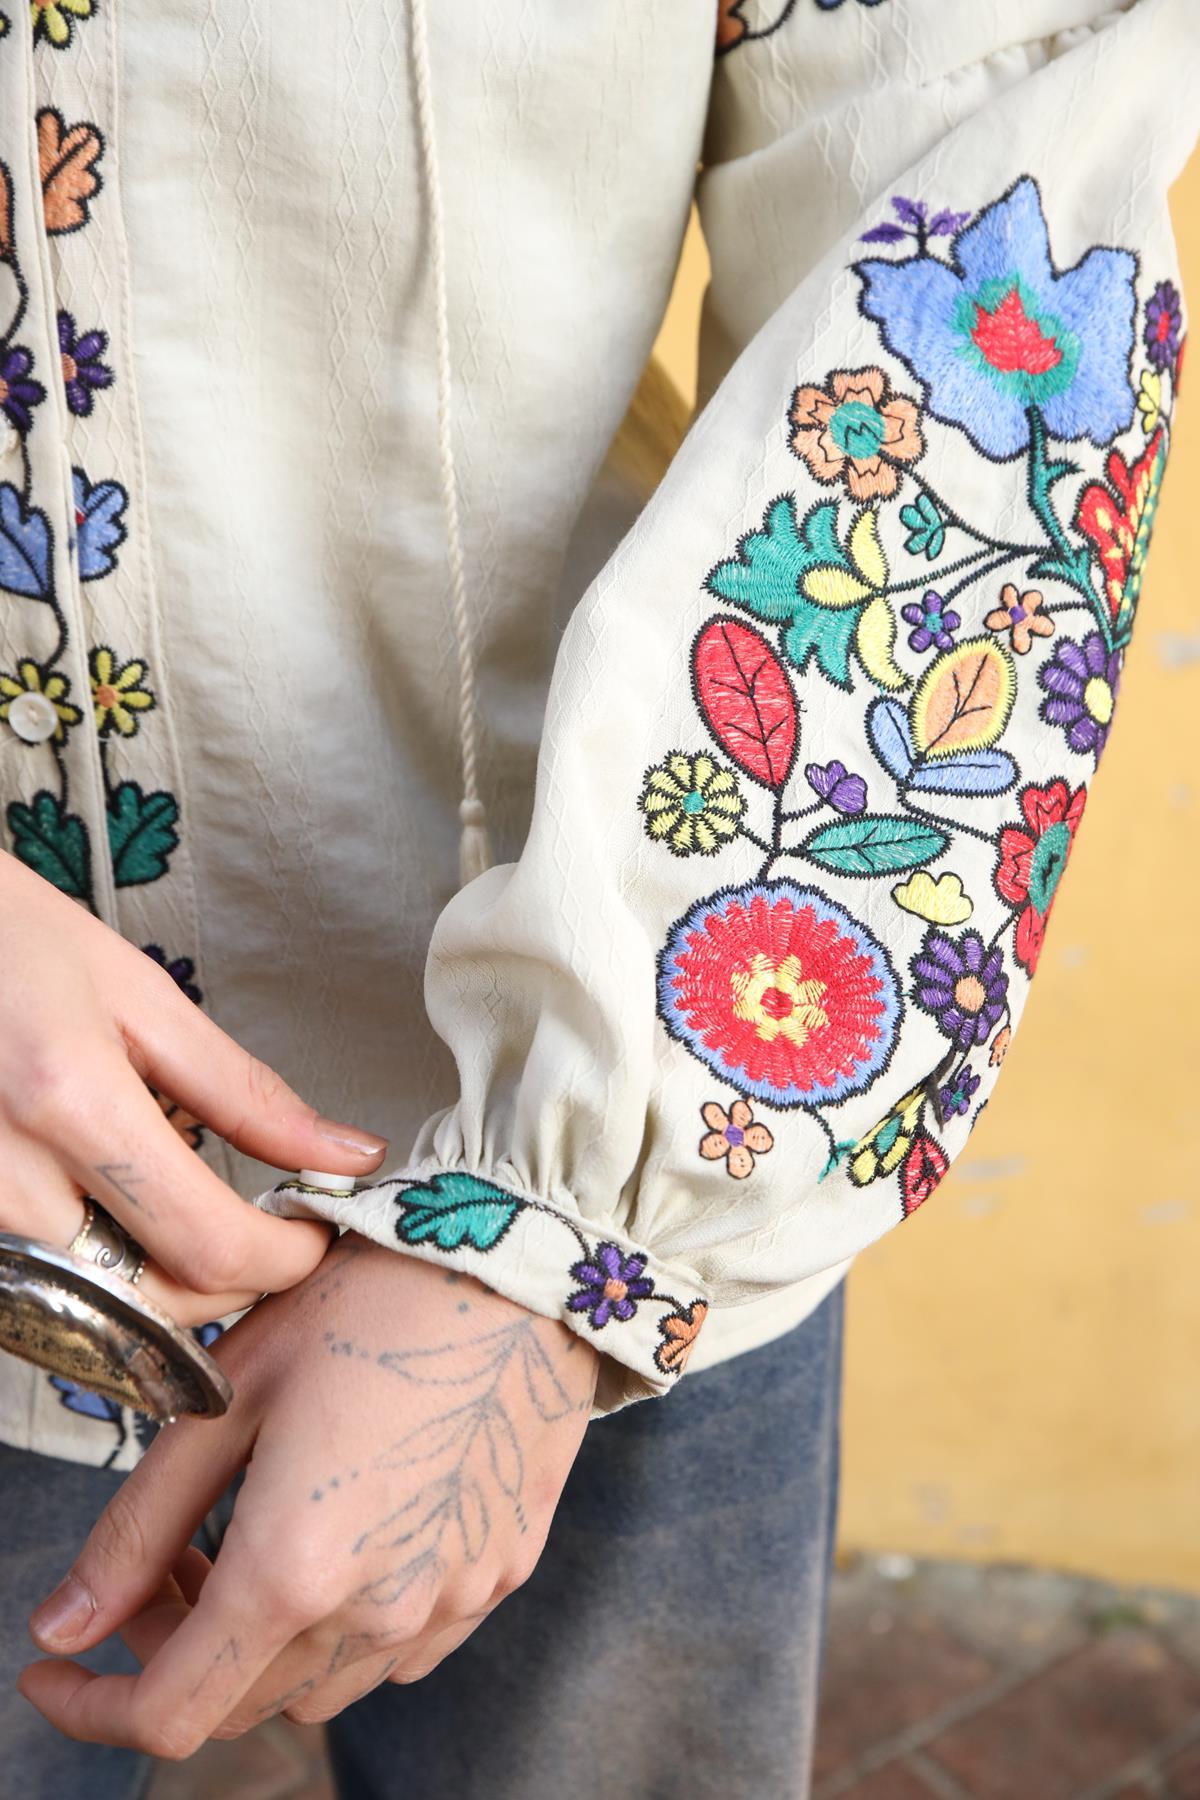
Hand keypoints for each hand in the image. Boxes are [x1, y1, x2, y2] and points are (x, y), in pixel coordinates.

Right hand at [0, 853, 386, 1322]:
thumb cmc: (13, 946)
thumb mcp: (141, 998)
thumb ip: (244, 1092)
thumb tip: (346, 1154)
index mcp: (69, 1102)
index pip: (207, 1242)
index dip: (284, 1256)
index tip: (314, 1230)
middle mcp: (5, 1181)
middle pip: (155, 1302)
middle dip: (235, 1281)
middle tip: (267, 1229)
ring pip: (98, 1314)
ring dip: (170, 1289)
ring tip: (196, 1217)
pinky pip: (44, 1300)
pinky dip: (103, 1282)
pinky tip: (123, 1225)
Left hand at [18, 1236, 597, 1756]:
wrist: (521, 1266)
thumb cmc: (369, 1302)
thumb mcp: (228, 1395)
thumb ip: (138, 1527)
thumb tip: (65, 1624)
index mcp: (295, 1568)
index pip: (168, 1716)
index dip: (92, 1706)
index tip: (59, 1661)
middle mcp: (378, 1612)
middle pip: (241, 1703)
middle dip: (177, 1650)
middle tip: (167, 1560)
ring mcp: (450, 1601)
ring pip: (322, 1684)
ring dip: (264, 1642)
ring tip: (256, 1536)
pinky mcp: (501, 1574)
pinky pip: (403, 1648)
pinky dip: (348, 1625)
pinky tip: (347, 1536)